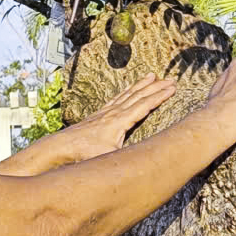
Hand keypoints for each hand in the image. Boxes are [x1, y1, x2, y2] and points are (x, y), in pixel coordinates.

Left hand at [54, 75, 177, 161]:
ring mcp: (106, 111)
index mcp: (121, 121)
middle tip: (170, 79)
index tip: (173, 88)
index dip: (160, 96)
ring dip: (142, 84)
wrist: (62, 146)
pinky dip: (126, 91)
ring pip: (128, 93)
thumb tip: (147, 160)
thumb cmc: (85, 153)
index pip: (145, 105)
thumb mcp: (110, 157)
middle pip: (139, 95)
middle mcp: (115, 112)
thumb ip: (128, 157)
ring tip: (152, 75)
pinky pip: (117, 98)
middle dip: (156, 87)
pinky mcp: (100, 114)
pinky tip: (129, 88)